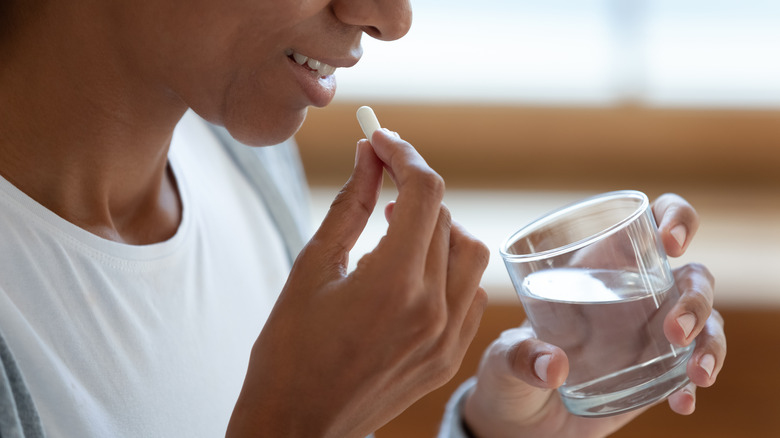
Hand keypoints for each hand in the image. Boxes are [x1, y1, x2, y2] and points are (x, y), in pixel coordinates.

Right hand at [226, 129, 488, 437]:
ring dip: (440, 228)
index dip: (403, 155)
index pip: (424, 192)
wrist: (297, 425)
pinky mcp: (450, 356)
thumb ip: (350, 205)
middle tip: (381, 181)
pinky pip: (470, 293)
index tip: (380, 140)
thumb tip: (368, 155)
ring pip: (470, 253)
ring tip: (399, 232)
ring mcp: (447, 338)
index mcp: (392, 283)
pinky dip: (450, 268)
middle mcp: (432, 309)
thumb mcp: (312, 268)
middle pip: (447, 217)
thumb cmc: (288, 351)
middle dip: (414, 188)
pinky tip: (414, 272)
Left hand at [462, 193, 725, 437]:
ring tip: (696, 373)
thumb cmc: (508, 372)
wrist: (520, 423)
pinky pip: (692, 369)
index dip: (673, 218)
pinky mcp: (658, 372)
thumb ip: (519, 357)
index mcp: (596, 267)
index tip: (671, 242)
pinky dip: (693, 384)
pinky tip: (682, 402)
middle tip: (675, 331)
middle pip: (691, 277)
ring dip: (709, 341)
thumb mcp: (502, 360)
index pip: (647, 223)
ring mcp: (651, 333)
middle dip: (694, 299)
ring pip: (705, 321)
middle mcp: (633, 295)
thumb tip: (551, 366)